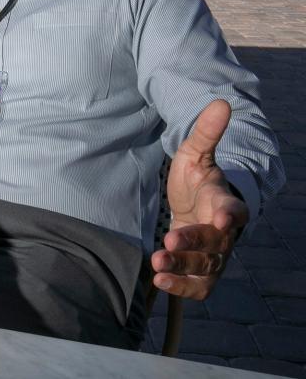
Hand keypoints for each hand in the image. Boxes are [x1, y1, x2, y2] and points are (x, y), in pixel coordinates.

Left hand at [151, 100, 248, 299]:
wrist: (195, 205)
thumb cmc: (196, 179)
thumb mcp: (195, 153)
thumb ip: (206, 133)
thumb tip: (220, 101)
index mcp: (224, 203)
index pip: (233, 211)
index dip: (229, 216)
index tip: (221, 219)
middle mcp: (223, 234)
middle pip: (215, 243)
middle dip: (193, 243)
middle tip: (168, 241)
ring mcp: (214, 254)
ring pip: (206, 267)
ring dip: (182, 268)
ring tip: (156, 264)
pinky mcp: (202, 271)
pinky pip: (198, 287)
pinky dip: (181, 287)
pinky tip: (158, 281)